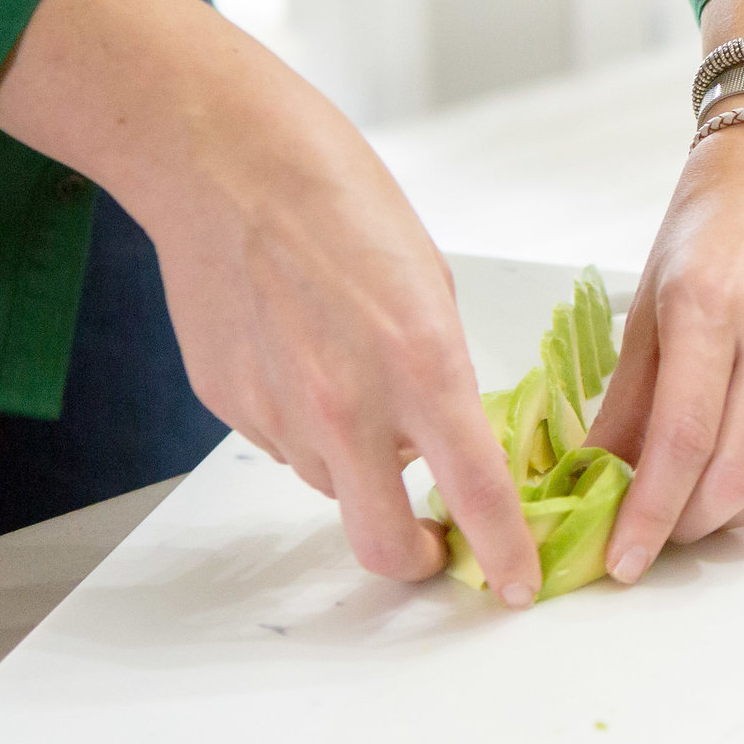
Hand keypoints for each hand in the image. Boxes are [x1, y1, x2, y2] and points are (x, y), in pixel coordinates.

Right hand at [0, 0, 543, 602]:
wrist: (223, 160)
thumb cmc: (340, 199)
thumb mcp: (430, 286)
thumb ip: (440, 376)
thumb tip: (439, 441)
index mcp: (422, 365)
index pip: (479, 496)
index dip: (506, 554)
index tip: (521, 583)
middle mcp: (348, 406)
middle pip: (386, 546)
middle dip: (422, 562)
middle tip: (440, 547)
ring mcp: (281, 413)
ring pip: (334, 491)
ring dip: (360, 476)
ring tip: (359, 394)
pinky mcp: (231, 405)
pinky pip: (286, 449)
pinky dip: (309, 433)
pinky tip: (304, 361)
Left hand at [583, 0, 743, 581]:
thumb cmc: (717, 216)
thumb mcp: (652, 292)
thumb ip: (632, 390)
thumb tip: (603, 471)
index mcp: (709, 310)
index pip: (678, 445)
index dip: (649, 517)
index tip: (624, 562)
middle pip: (736, 478)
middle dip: (690, 526)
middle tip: (660, 534)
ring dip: (739, 513)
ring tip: (704, 504)